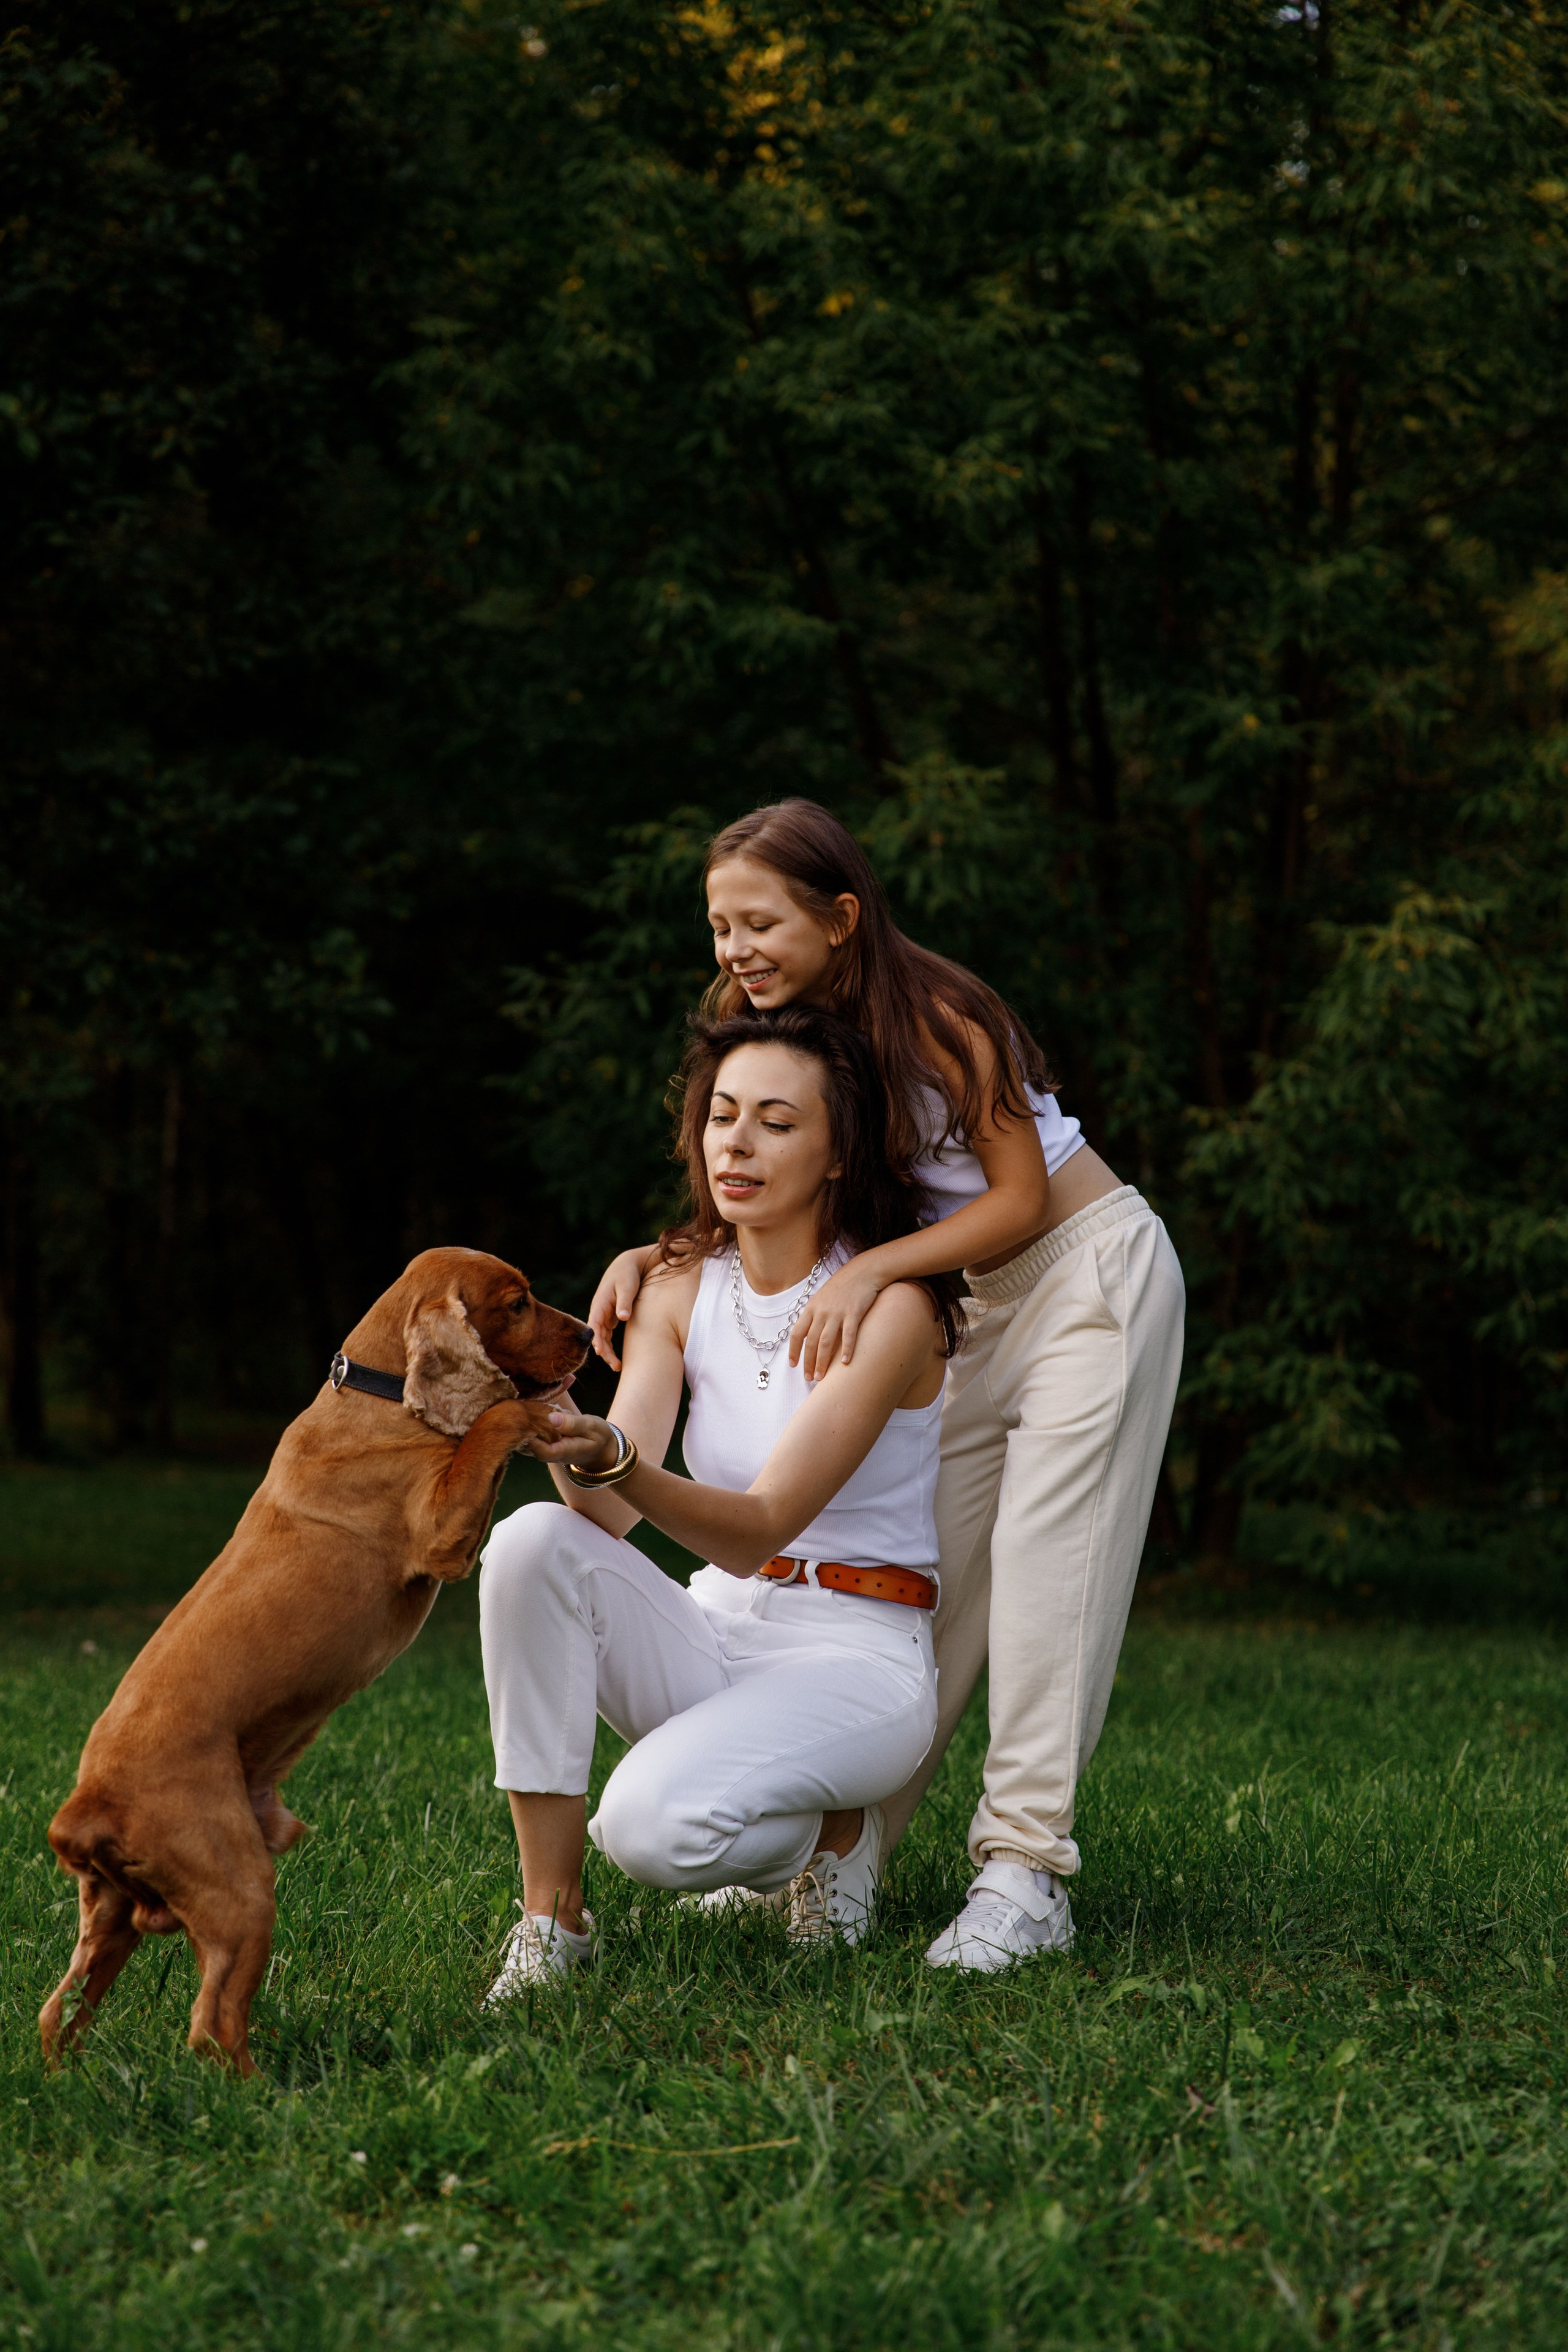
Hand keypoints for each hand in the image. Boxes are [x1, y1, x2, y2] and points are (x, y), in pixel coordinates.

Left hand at [529, 1407, 618, 1470]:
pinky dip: (527, 1422)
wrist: (598, 1449)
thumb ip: (572, 1424)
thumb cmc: (597, 1437)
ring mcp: (544, 1449)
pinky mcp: (542, 1443)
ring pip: (525, 1439)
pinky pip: (529, 1434)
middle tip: (524, 1407)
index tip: (528, 1420)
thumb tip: (552, 1418)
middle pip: (528, 1445)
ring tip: (525, 1406)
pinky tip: (530, 1409)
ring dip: (523, 1423)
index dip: (533, 1439)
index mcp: (563, 1452)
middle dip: (523, 1427)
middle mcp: (550, 1454)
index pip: (543, 1452)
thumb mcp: (590, 1427)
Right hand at [587, 1245, 653, 1369]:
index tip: (599, 1351)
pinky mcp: (610, 1317)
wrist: (627, 1265)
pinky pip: (607, 1335)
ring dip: (607, 1352)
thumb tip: (622, 1318)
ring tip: (618, 1367)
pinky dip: (610, 1346)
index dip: (595, 1339)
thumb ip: (625, 1302)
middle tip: (616, 1366)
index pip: (594, 1325)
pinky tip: (617, 1358)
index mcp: (600, 1304)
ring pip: (602, 1337)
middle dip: (604, 1352)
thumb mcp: (627, 1286)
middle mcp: (599, 1312)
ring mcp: (604, 1315)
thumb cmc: (627, 1275)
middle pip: (597, 1336)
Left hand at [788, 1261, 884, 1381]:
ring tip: (821, 1377)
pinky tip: (845, 1363)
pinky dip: (846, 1349)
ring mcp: (837, 1312)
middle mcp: (821, 1311)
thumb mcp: (823, 1297)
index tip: (793, 1365)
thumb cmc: (843, 1286)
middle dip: (808, 1362)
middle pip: (810, 1341)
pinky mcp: (854, 1312)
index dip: (793, 1351)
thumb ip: (815, 1314)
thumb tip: (808, 1333)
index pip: (797, 1333)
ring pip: (825, 1342)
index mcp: (811, 1308)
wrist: (863, 1271)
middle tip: (809, 1378)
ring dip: (822, 1361)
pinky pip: (848, 1335)